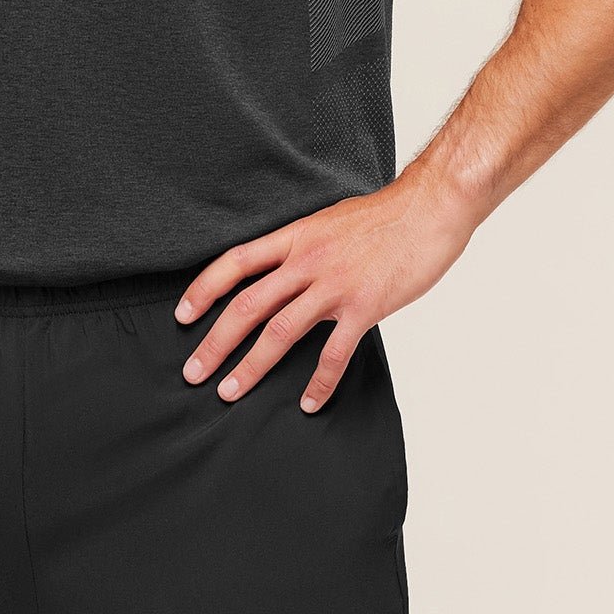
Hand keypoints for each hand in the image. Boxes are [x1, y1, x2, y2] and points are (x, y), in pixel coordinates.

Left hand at [174, 173, 476, 411]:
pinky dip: (319, 383)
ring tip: (229, 392)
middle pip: (247, 305)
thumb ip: (303, 246)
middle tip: (193, 372)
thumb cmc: (385, 215)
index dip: (204, 289)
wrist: (430, 208)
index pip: (236, 263)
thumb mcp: (329, 221)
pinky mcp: (364, 307)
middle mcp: (307, 261)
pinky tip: (308, 404)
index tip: (183, 315)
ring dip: (251, 367)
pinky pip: (333, 354)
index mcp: (296, 237)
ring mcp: (335, 285)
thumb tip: (284, 267)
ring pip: (279, 332)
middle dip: (215, 342)